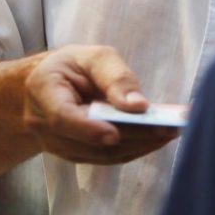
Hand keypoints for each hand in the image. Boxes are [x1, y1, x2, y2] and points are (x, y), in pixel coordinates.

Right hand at [22, 45, 179, 164]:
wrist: (46, 88)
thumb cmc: (72, 67)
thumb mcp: (92, 57)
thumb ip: (114, 77)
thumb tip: (138, 106)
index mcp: (43, 92)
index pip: (62, 118)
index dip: (88, 129)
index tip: (115, 132)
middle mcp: (46, 126)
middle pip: (89, 142)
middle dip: (132, 136)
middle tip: (168, 127)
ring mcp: (59, 146)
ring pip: (101, 155)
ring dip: (139, 146)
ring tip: (171, 132)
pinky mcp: (77, 155)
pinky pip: (106, 158)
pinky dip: (133, 149)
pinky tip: (157, 139)